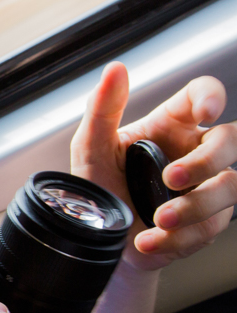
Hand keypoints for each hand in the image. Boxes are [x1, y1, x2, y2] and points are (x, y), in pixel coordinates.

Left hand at [70, 61, 236, 270]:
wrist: (102, 242)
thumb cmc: (101, 189)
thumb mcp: (91, 149)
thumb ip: (102, 110)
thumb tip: (114, 70)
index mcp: (171, 126)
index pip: (203, 96)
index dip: (211, 97)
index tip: (206, 111)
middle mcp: (195, 152)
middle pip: (234, 140)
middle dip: (207, 160)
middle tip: (172, 178)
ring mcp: (207, 188)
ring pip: (231, 186)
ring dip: (195, 205)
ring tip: (159, 218)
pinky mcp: (209, 223)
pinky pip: (209, 227)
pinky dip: (177, 237)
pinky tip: (149, 240)